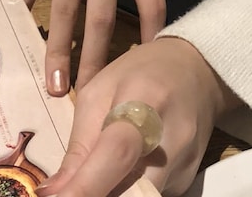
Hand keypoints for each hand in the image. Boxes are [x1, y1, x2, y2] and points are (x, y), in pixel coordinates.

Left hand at [35, 38, 241, 196]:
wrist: (198, 68)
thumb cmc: (143, 71)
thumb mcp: (100, 90)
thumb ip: (79, 143)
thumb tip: (53, 193)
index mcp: (146, 99)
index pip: (117, 152)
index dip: (85, 186)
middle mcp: (174, 136)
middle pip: (131, 191)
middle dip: (97, 193)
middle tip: (72, 188)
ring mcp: (185, 163)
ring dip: (113, 192)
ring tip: (97, 175)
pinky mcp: (187, 180)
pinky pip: (150, 195)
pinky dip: (129, 191)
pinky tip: (125, 170)